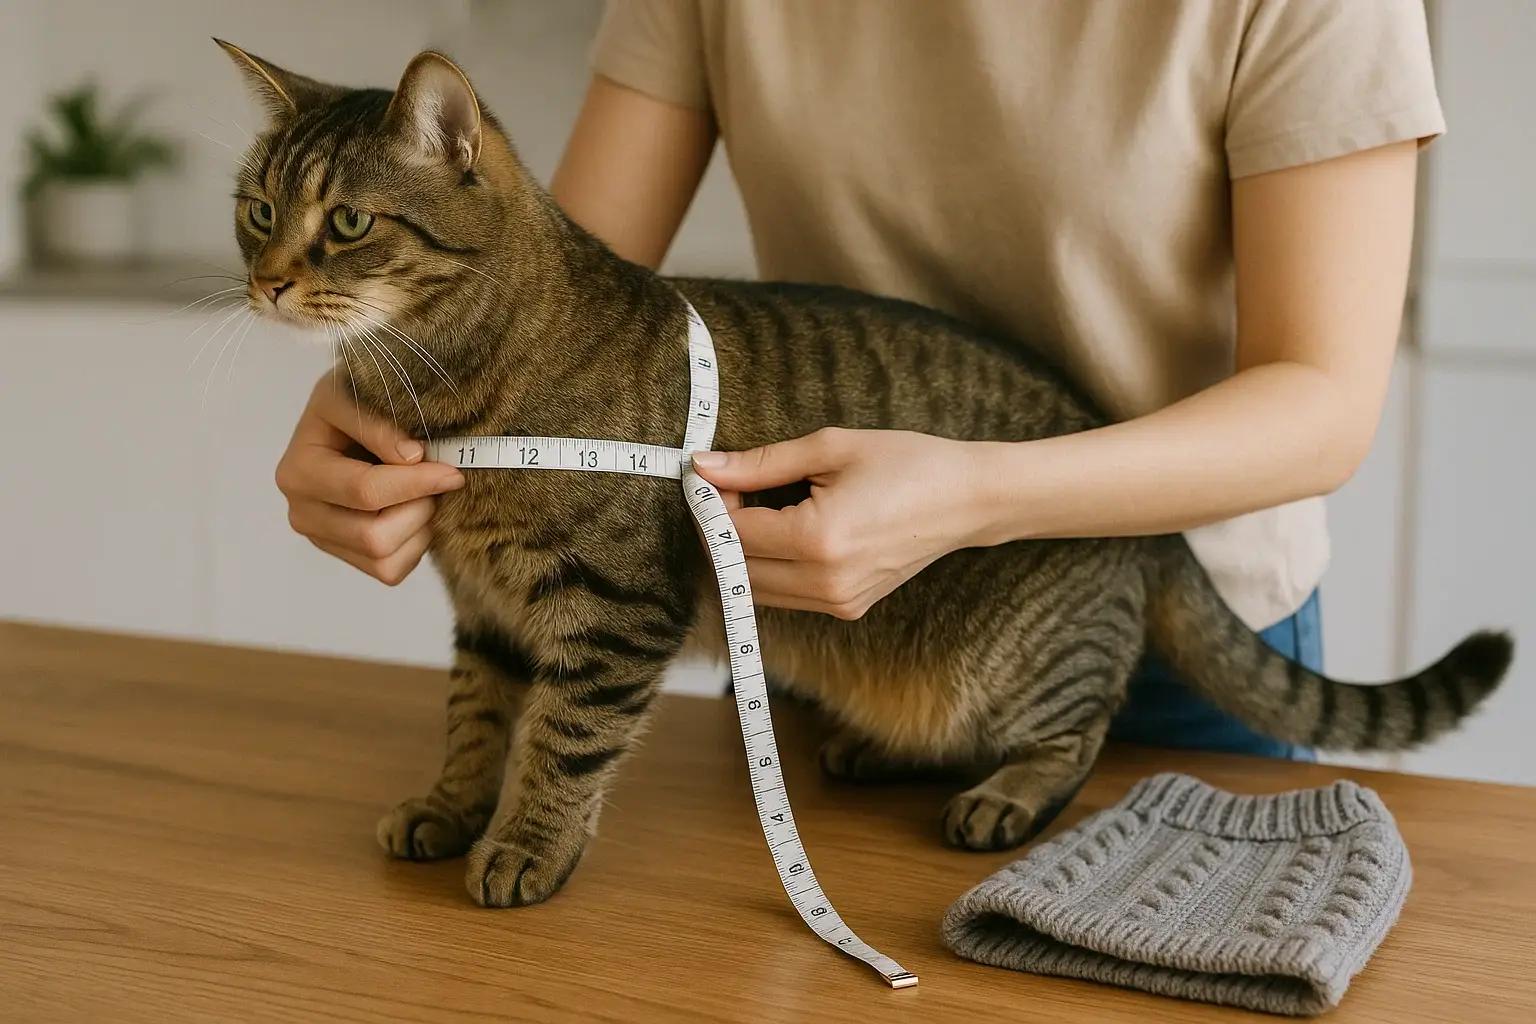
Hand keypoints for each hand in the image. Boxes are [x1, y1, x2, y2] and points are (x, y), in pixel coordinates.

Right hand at [275, 371, 463, 584]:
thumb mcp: (355, 392)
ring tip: (425, 493)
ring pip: (383, 559)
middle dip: (418, 509)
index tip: (453, 470)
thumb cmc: (354, 401)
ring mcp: (322, 539)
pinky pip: (389, 571)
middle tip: (437, 481)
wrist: (350, 419)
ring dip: (418, 527)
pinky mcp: (344, 555)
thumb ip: (378, 422)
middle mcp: (302, 512)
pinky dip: (413, 546)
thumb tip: (411, 457)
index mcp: (299, 471)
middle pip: (374, 537)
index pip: (365, 492)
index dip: (416, 483)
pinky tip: (413, 512)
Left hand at [690, 427, 990, 618]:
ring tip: (753, 510)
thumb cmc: (907, 463)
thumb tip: (705, 467)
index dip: (711, 506)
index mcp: (820, 540)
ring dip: (740, 555)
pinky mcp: (848, 607)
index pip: (735, 535)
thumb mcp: (830, 448)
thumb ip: (761, 463)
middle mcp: (826, 582)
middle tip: (726, 492)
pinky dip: (768, 570)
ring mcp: (838, 602)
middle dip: (719, 534)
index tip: (710, 477)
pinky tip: (781, 534)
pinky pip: (786, 596)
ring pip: (756, 590)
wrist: (967, 499)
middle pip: (736, 571)